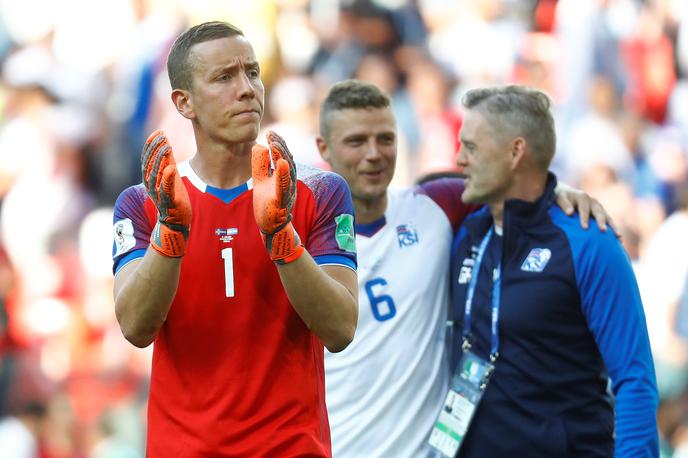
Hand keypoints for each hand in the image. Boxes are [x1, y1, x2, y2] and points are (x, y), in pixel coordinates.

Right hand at [142, 130, 191, 256]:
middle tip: (162, 136)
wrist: (176, 221)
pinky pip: (166, 190)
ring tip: (166, 146)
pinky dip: (167, 179)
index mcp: (150, 179)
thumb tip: (165, 142)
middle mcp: (151, 186)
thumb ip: (167, 161)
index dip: (151, 145)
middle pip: (149, 164)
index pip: (147, 159)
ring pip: (156, 175)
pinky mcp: (169, 202)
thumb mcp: (170, 176)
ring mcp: (159, 194)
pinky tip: (170, 168)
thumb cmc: (173, 197)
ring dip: (160, 160)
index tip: (158, 132)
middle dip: (155, 149)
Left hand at [251, 131, 303, 263]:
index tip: (270, 132)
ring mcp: (287, 193)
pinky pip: (284, 187)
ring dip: (282, 155)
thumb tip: (258, 145)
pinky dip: (283, 174)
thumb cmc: (268, 204)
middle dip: (280, 146)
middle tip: (271, 135)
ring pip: (288, 172)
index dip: (278, 143)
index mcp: (284, 176)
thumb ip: (259, 164)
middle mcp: (289, 182)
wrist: (271, 228)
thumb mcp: (260, 180)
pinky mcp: (282, 202)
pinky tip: (280, 162)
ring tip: (274, 143)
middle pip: (288, 160)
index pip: (283, 156)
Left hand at [554, 182, 619, 236]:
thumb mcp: (560, 198)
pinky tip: (619, 240)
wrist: (567, 194)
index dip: (584, 218)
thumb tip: (569, 213)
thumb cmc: (562, 198)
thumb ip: (564, 205)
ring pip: (607, 217)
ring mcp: (599, 208)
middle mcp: (593, 202)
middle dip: (601, 222)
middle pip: (598, 212)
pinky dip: (614, 229)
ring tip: (618, 237)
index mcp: (582, 197)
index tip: (584, 228)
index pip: (584, 209)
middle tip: (603, 231)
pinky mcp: (602, 214)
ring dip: (613, 227)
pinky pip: (609, 222)